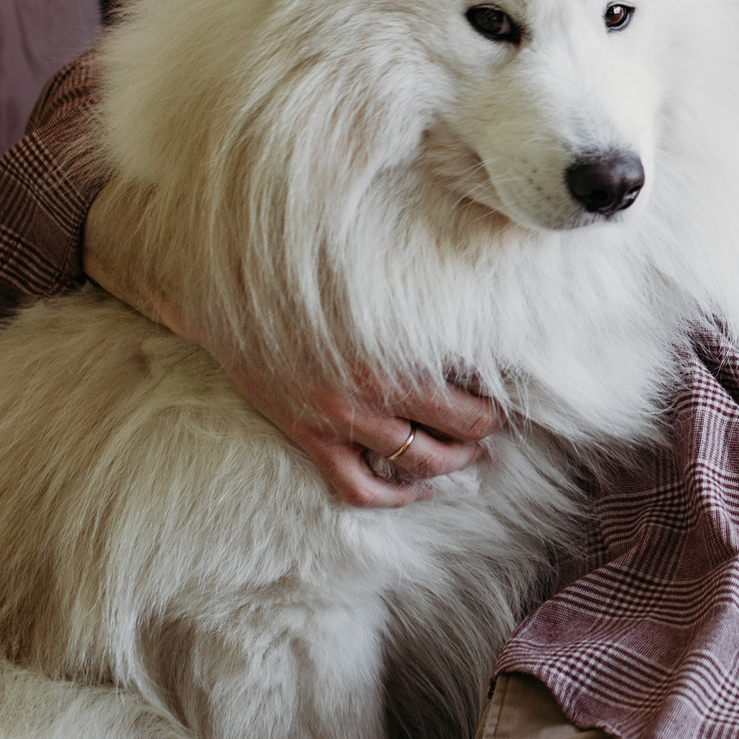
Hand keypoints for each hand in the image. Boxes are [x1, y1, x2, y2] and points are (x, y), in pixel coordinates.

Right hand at [83, 177, 500, 506]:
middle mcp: (376, 383)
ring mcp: (342, 415)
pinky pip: (360, 488)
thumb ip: (422, 272)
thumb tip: (471, 241)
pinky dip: (397, 498)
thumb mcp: (375, 262)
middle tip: (496, 416)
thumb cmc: (309, 268)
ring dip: (457, 460)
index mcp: (399, 337)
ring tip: (472, 451)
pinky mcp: (311, 436)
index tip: (508, 377)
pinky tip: (418, 491)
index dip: (501, 380)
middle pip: (463, 424)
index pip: (476, 373)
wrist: (230, 287)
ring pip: (422, 461)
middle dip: (488, 424)